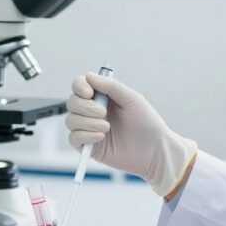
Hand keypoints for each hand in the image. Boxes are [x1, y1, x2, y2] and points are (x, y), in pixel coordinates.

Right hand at [66, 72, 197, 196]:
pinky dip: (85, 136)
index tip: (90, 93)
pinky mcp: (88, 146)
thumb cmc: (147, 123)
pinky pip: (73, 138)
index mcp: (102, 97)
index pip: (79, 85)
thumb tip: (88, 76)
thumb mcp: (131, 99)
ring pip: (70, 120)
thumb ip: (111, 86)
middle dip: (85, 107)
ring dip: (87, 123)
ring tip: (107, 128)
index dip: (79, 87)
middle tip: (104, 113)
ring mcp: (89, 129)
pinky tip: (101, 137)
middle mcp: (92, 111)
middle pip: (72, 102)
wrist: (154, 150)